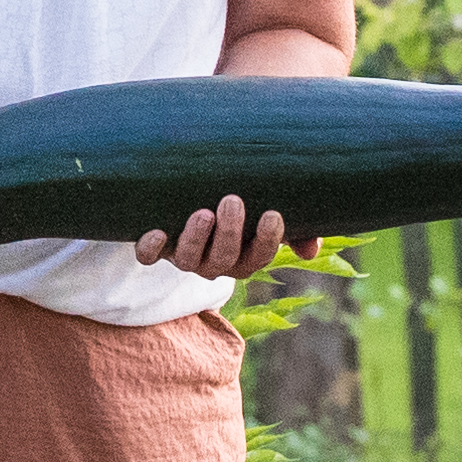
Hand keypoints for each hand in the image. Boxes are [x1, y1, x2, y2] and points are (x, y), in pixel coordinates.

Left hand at [139, 194, 301, 277]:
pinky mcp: (157, 247)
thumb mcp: (266, 214)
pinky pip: (150, 256)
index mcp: (244, 257)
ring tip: (202, 213)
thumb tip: (311, 250)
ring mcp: (185, 256)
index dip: (267, 241)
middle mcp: (215, 262)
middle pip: (225, 259)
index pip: (259, 257)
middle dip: (230, 232)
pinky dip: (151, 247)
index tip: (272, 214)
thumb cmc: (241, 207)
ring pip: (190, 260)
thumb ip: (297, 229)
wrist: (190, 199)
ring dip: (196, 238)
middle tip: (232, 201)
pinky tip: (158, 230)